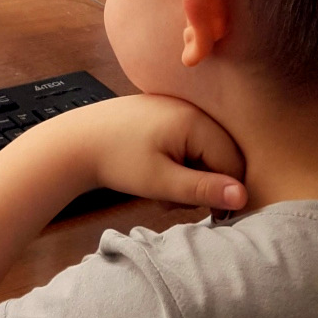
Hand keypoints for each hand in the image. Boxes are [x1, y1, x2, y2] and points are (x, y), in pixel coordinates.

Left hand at [58, 94, 247, 210]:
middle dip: (202, 183)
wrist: (75, 141)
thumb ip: (203, 189)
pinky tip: (156, 172)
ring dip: (188, 175)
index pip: (233, 163)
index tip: (200, 210)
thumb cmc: (116, 161)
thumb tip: (243, 197)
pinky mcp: (164, 113)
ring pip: (202, 151)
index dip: (223, 192)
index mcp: (196, 121)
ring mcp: (177, 108)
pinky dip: (177, 161)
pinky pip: (186, 141)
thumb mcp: (161, 182)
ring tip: (160, 188)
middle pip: (220, 156)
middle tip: (173, 200)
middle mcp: (191, 108)